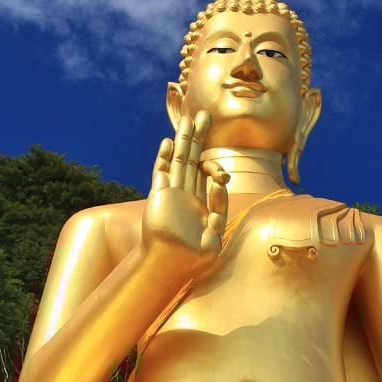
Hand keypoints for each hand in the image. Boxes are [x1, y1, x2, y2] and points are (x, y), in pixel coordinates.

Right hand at [141, 110, 229, 279]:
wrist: (168, 266)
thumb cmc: (192, 258)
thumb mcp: (214, 235)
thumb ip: (219, 209)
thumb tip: (221, 182)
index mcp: (201, 204)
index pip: (209, 176)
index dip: (215, 170)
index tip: (222, 177)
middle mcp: (186, 195)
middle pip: (193, 159)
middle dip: (199, 137)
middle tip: (204, 115)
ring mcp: (171, 193)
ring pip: (179, 160)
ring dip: (183, 140)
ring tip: (188, 119)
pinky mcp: (159, 196)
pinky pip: (162, 172)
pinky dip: (165, 157)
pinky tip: (170, 142)